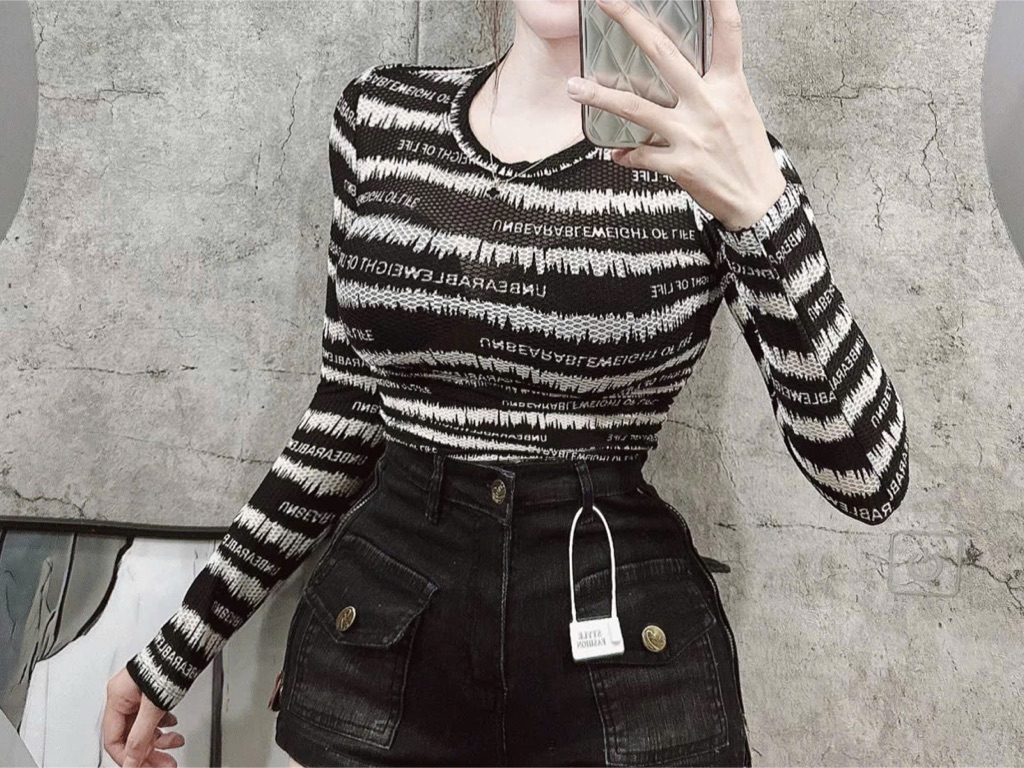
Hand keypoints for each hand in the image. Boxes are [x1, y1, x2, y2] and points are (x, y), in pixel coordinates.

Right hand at [103, 667, 183, 766]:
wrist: (188, 647)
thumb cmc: (168, 667)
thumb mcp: (153, 708)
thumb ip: (141, 738)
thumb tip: (132, 762)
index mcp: (116, 698)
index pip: (114, 740)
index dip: (128, 757)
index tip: (142, 767)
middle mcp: (124, 696)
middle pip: (130, 736)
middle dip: (149, 752)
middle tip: (164, 763)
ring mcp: (138, 694)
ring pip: (144, 727)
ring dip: (160, 740)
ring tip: (176, 743)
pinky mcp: (152, 692)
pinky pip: (153, 716)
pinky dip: (163, 725)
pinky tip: (173, 727)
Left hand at [566, 0, 786, 230]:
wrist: (757, 200)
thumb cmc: (746, 152)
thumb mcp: (739, 109)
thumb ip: (712, 87)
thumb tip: (680, 77)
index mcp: (728, 85)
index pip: (728, 32)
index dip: (718, 2)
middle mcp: (709, 103)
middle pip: (664, 54)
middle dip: (631, 23)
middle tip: (604, 2)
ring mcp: (692, 134)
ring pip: (637, 109)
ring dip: (601, 97)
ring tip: (573, 87)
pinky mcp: (681, 165)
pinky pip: (641, 155)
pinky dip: (625, 154)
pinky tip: (615, 153)